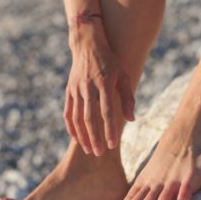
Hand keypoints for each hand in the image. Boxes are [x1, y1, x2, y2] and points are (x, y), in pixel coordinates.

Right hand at [64, 36, 134, 155]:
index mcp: (104, 83)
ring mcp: (76, 89)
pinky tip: (76, 138)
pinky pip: (68, 112)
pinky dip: (71, 127)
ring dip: (82, 135)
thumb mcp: (124, 75)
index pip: (107, 111)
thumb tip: (132, 119)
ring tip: (88, 150)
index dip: (110, 129)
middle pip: (90, 118)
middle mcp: (88, 86)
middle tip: (99, 153)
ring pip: (77, 117)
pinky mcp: (69, 90)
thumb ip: (128, 98)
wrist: (88, 46)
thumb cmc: (110, 62)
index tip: (113, 144)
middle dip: (95, 137)